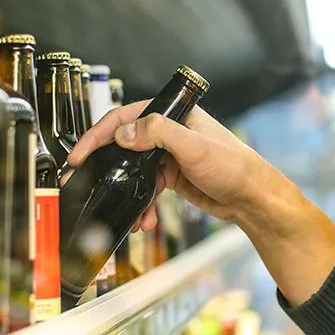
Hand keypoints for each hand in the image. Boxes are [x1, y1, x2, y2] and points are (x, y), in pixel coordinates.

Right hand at [67, 99, 334, 305]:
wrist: (254, 199)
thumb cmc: (235, 167)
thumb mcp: (195, 147)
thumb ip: (159, 134)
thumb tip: (124, 133)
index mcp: (173, 115)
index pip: (126, 118)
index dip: (99, 135)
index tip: (81, 154)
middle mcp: (169, 132)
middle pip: (125, 145)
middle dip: (107, 167)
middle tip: (87, 182)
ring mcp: (170, 155)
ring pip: (135, 172)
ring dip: (128, 192)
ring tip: (129, 213)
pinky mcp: (173, 176)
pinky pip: (147, 189)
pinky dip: (143, 204)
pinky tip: (145, 219)